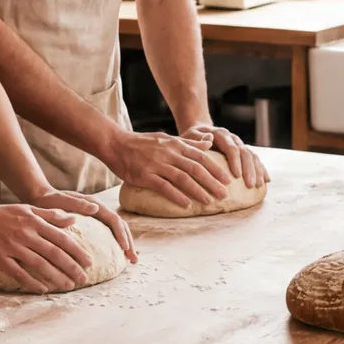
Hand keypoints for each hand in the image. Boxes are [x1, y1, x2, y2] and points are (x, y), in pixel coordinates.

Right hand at [0, 201, 95, 291]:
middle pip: (53, 253)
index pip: (61, 238)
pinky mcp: (0, 258)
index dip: (76, 251)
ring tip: (69, 286)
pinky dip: (32, 282)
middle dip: (71, 267)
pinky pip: (18, 273)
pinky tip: (43, 289)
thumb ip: (51, 215)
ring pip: (39, 265)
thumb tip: (74, 220)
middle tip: (84, 279)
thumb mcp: (28, 209)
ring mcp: (13, 247)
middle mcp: (26, 235)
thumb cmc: (3, 214)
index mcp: (34, 222)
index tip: (89, 262)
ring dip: (56, 277)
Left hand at [30, 188, 136, 262]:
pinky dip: (116, 243)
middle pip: (119, 225)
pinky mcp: (92, 222)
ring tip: (130, 259)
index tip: (125, 249)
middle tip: (134, 259)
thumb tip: (96, 208)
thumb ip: (78, 205)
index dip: (121, 234)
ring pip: (116, 230)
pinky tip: (117, 254)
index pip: (113, 219)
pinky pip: (108, 232)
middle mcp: (98, 209)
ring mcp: (96, 215)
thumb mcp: (61, 201)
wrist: (41, 197)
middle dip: (128, 242)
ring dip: (125, 244)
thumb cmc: (50, 201)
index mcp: (93, 204)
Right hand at [106, 128, 231, 207]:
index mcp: (175, 144)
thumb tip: (209, 142)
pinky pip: (164, 187)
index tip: (228, 179)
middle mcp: (168, 153)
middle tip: (225, 194)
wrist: (115, 143)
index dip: (216, 168)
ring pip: (182, 178)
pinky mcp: (144, 175)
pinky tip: (186, 204)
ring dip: (198, 190)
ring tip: (210, 201)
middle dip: (212, 182)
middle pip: (195, 168)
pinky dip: (176, 195)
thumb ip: (188, 142)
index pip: (201, 156)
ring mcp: (156, 164)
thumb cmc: (142, 143)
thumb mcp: (167, 138)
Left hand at [182, 122, 267, 187]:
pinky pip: (255, 159)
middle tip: (250, 185)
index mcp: (221, 134)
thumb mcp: (190, 136)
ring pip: (252, 156)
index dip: (235, 161)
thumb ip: (198, 138)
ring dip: (257, 170)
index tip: (237, 176)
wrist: (199, 130)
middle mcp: (233, 138)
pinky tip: (267, 180)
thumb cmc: (192, 137)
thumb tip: (208, 139)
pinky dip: (262, 169)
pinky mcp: (242, 151)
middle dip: (249, 170)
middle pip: (245, 153)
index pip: (231, 148)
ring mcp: (239, 144)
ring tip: (259, 185)